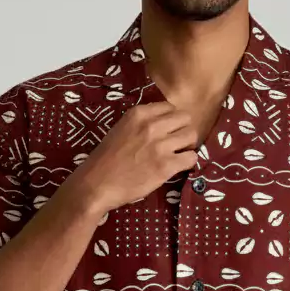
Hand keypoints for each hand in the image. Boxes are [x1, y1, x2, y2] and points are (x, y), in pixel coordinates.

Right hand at [72, 101, 198, 214]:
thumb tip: (162, 124)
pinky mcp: (166, 166)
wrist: (97, 183)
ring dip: (187, 146)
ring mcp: (160, 146)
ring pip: (192, 136)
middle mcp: (151, 126)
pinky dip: (188, 162)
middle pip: (185, 118)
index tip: (168, 131)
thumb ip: (141, 123)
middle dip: (183, 130)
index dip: (172, 120)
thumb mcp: (121, 129)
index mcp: (139, 114)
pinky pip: (191, 158)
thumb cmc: (106, 159)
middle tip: (176, 144)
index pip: (170, 107)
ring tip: (178, 155)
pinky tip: (178, 167)